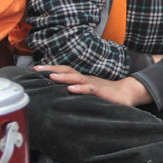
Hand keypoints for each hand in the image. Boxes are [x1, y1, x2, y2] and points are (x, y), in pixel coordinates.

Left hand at [36, 64, 152, 106]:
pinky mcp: (101, 91)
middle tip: (38, 69)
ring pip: (77, 78)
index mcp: (82, 79)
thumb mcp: (88, 91)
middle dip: (52, 70)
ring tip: (52, 77)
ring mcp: (93, 84)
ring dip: (64, 77)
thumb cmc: (105, 93)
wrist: (126, 93)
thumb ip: (76, 90)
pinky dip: (80, 88)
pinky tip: (71, 89)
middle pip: (68, 71)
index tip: (36, 68)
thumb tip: (58, 93)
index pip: (65, 71)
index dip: (51, 69)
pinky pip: (89, 89)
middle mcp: (86, 79)